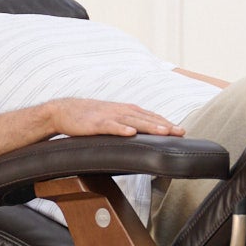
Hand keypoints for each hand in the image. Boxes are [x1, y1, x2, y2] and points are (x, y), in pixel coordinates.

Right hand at [45, 99, 186, 138]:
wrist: (64, 111)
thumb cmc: (90, 117)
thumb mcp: (113, 118)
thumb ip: (128, 123)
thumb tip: (143, 134)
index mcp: (126, 111)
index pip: (151, 117)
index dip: (166, 123)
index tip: (181, 131)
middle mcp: (121, 111)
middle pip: (147, 118)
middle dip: (165, 125)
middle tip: (181, 132)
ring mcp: (109, 116)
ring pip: (133, 121)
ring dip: (150, 126)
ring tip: (164, 132)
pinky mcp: (95, 123)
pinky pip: (110, 126)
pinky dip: (121, 128)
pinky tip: (131, 133)